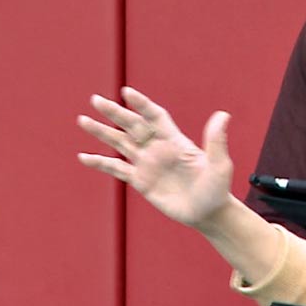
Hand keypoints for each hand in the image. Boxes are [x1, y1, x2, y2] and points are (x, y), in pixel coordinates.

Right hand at [77, 87, 232, 228]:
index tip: (126, 92)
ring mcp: (147, 164)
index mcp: (174, 140)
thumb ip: (216, 141)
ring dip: (101, 132)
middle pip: (131, 125)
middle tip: (95, 100)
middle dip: (114, 113)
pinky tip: (83, 157)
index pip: (154, 116)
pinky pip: (116, 169)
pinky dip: (100, 163)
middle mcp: (158, 148)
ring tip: (82, 120)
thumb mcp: (219, 164)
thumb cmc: (217, 188)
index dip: (141, 104)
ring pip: (119, 143)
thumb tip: (223, 115)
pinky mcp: (140, 181)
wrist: (208, 213)